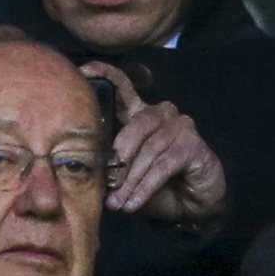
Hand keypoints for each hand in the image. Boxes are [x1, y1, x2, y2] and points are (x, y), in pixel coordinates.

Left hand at [81, 63, 226, 220]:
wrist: (192, 205)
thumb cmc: (153, 183)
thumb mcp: (124, 171)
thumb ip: (107, 161)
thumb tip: (81, 164)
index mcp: (137, 113)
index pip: (122, 87)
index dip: (104, 75)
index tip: (82, 70)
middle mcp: (159, 114)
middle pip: (134, 125)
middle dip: (117, 157)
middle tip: (106, 184)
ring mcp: (179, 126)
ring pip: (148, 150)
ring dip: (129, 180)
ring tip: (117, 201)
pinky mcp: (194, 145)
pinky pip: (162, 166)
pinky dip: (144, 187)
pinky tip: (133, 203)